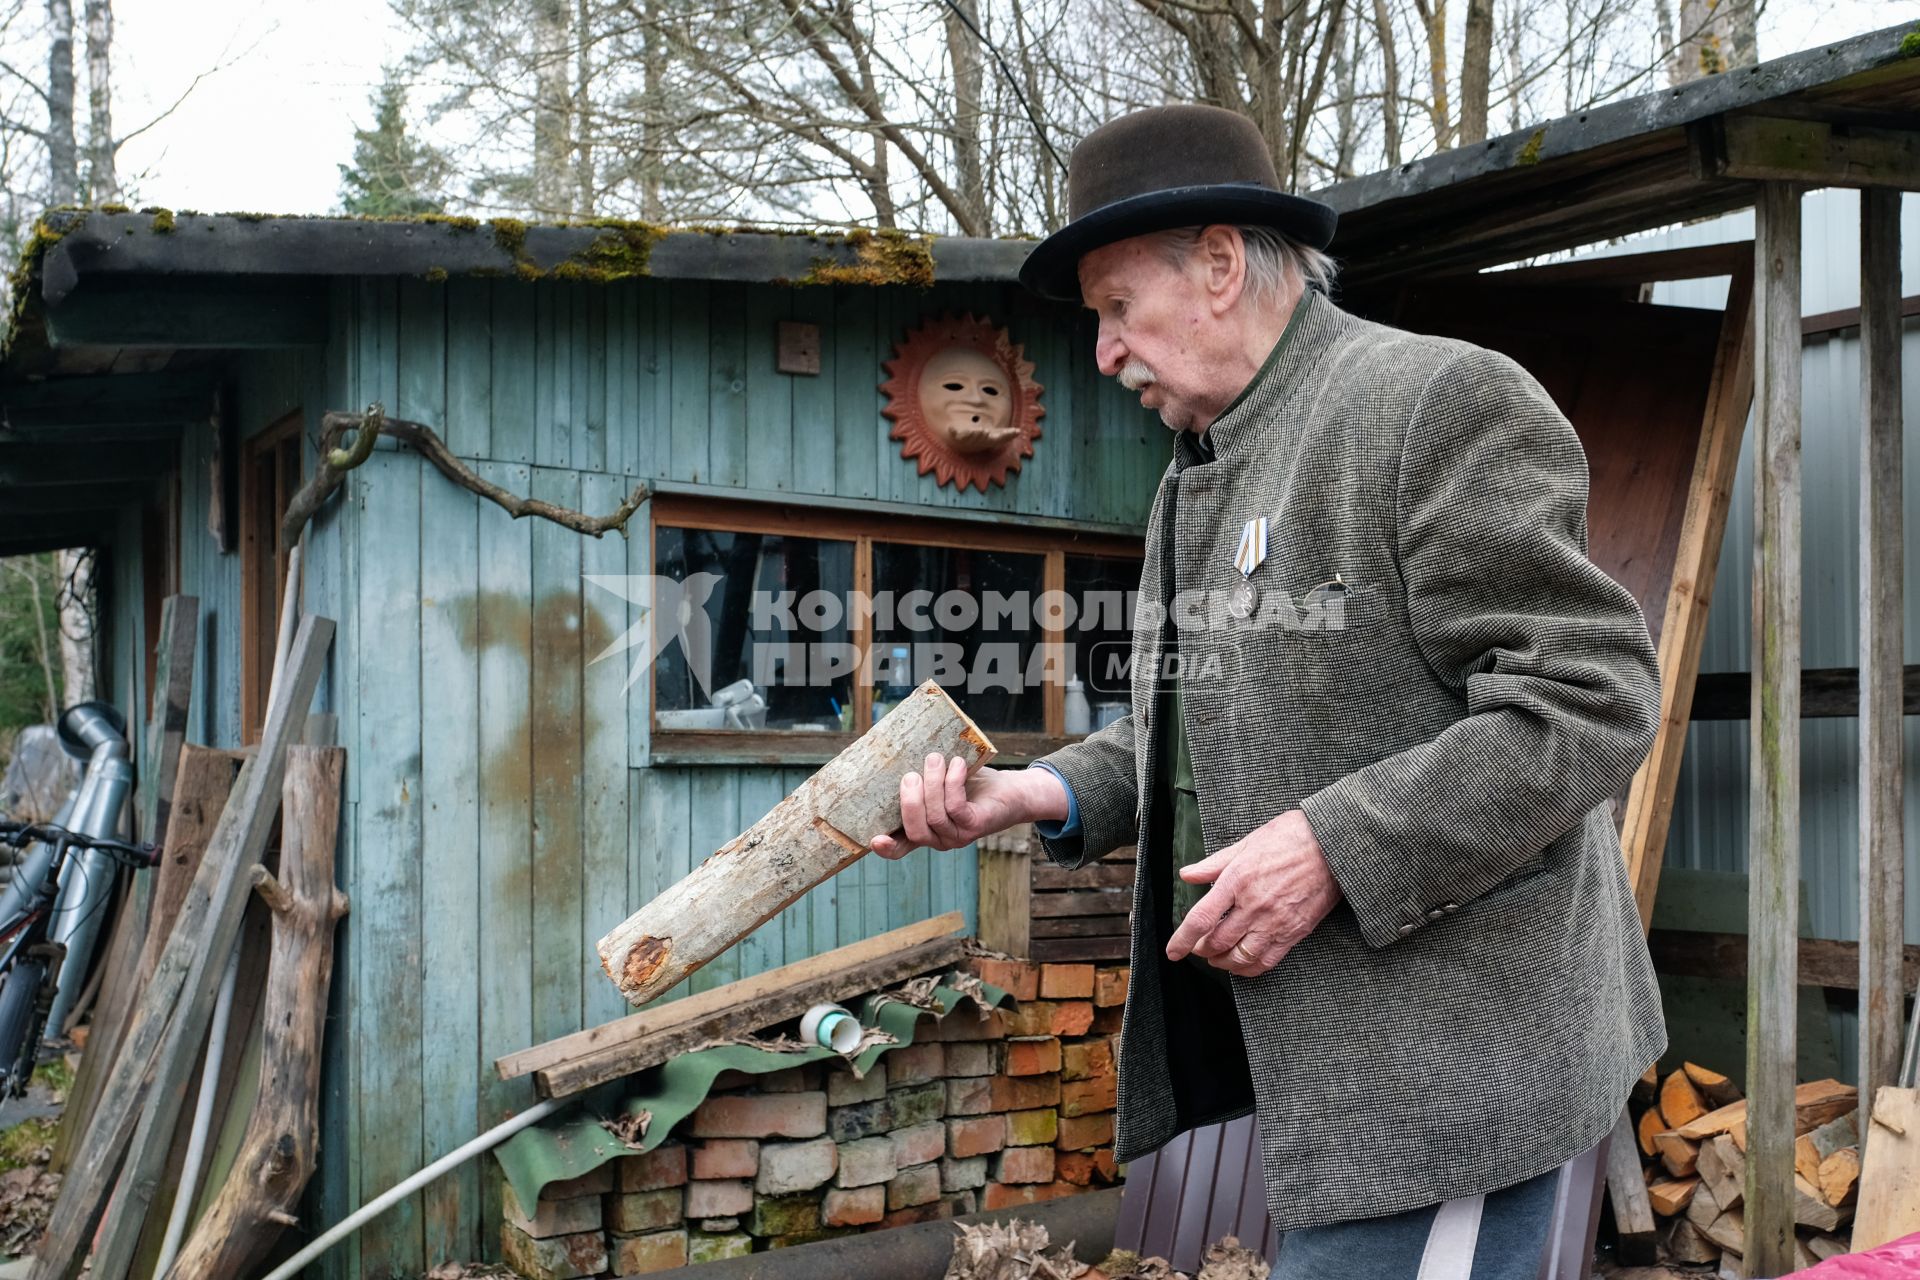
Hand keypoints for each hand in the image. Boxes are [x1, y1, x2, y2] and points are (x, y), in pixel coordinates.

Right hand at [870, 755, 1066, 858]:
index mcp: (925, 831)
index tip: (874, 839)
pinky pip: (956, 808)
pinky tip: (957, 765)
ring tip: (935, 759)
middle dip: (910, 801)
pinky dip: (953, 783)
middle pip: (915, 830)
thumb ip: (921, 779)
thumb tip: (897, 753)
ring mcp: (958, 836)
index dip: (887, 848)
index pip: (901, 848)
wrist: (1011, 791)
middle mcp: (939, 839)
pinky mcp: (976, 826)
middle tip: (912, 774)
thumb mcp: (941, 782)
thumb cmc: (971, 785)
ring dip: (933, 784)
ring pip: (935, 817)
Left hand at [1165, 810, 1341, 977]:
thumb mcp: (1246, 843)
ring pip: (1240, 956)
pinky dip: (1249, 968)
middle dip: (1201, 950)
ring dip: (1222, 962)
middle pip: (1217, 942)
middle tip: (1196, 948)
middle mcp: (1254, 905)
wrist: (1333, 845)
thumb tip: (1187, 874)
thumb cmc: (1291, 837)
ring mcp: (1275, 921)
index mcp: (1237, 880)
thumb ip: (1214, 864)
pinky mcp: (1294, 932)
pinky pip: (1266, 961)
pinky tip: (1242, 964)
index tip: (1172, 951)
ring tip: (1216, 958)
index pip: (1201, 918)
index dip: (1182, 940)